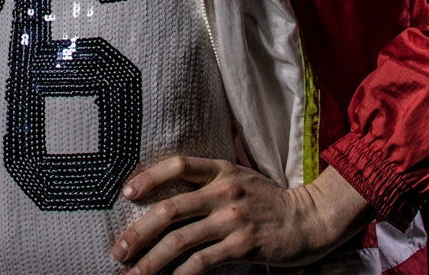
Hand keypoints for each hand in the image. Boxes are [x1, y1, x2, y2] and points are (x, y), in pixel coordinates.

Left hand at [110, 159, 371, 273]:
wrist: (310, 218)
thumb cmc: (267, 200)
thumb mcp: (238, 177)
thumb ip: (206, 181)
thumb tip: (165, 196)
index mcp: (221, 169)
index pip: (178, 165)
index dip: (149, 176)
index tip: (126, 192)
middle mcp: (224, 191)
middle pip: (170, 208)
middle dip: (139, 232)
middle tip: (119, 250)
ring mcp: (233, 219)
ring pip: (181, 240)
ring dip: (152, 260)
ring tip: (133, 273)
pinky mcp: (243, 246)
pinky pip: (203, 262)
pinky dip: (181, 274)